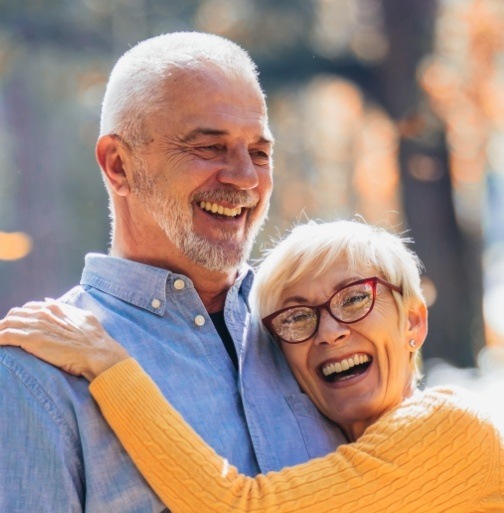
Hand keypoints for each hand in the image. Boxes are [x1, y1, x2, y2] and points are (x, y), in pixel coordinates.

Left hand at [0, 301, 128, 380]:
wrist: (97, 352)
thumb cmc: (94, 338)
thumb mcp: (83, 317)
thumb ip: (66, 309)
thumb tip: (49, 301)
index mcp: (55, 308)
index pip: (29, 308)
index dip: (22, 317)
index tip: (20, 327)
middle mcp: (43, 313)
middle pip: (15, 314)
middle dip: (8, 323)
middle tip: (7, 336)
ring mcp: (36, 325)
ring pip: (6, 323)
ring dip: (1, 331)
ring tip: (0, 339)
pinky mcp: (30, 340)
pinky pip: (4, 336)